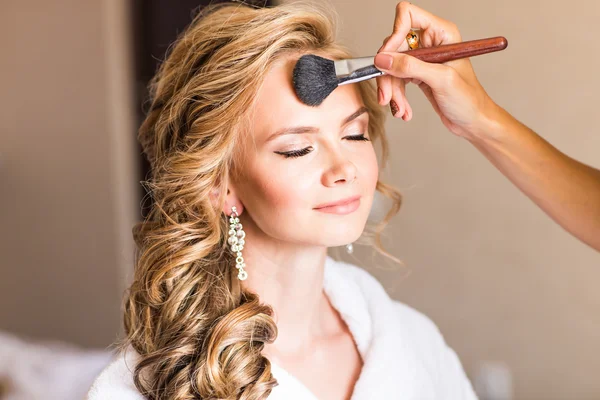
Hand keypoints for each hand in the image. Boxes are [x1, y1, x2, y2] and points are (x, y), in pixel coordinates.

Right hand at [376, 1, 497, 139]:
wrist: (473, 121)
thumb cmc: (469, 99)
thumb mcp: (440, 80)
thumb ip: (411, 67)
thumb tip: (383, 59)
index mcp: (441, 33)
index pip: (408, 16)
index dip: (394, 36)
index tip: (386, 59)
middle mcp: (430, 42)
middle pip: (394, 46)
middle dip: (388, 73)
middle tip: (387, 95)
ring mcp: (422, 59)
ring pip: (392, 66)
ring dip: (391, 89)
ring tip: (399, 108)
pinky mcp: (417, 74)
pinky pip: (396, 79)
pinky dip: (396, 96)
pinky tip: (403, 110)